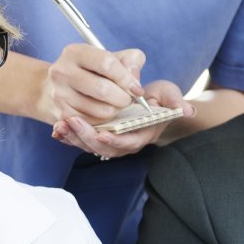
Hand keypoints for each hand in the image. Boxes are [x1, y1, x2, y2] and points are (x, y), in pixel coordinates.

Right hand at [41, 43, 144, 125]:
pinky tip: (103, 111)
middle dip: (124, 98)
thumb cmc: (91, 71)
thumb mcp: (110, 57)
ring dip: (116, 110)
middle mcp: (62, 72)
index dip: (126, 78)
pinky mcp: (61, 114)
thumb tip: (135, 80)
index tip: (137, 88)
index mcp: (74, 52)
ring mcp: (59, 94)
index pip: (107, 63)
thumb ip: (130, 61)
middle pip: (103, 89)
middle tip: (128, 100)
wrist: (56, 88)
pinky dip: (104, 120)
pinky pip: (94, 123)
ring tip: (116, 104)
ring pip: (101, 110)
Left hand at [52, 78, 191, 158]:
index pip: (129, 142)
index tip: (102, 132)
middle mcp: (125, 143)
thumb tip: (186, 110)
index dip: (115, 140)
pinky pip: (82, 140)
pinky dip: (69, 137)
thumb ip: (176, 101)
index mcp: (142, 134)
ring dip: (75, 138)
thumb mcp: (169, 95)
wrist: (149, 105)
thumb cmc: (160, 100)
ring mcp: (111, 142)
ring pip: (90, 146)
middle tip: (73, 122)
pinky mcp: (98, 137)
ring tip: (61, 125)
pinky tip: (57, 129)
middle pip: (105, 148)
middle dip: (87, 137)